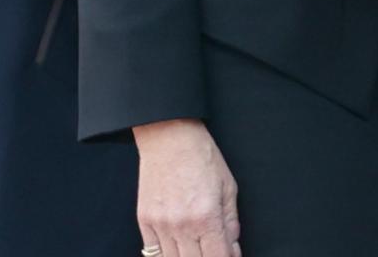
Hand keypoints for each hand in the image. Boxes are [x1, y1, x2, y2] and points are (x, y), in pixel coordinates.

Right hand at [132, 119, 240, 256]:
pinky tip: (176, 247)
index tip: (228, 255)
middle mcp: (183, 225)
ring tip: (194, 248)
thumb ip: (231, 221)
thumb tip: (232, 246)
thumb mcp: (227, 185)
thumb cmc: (200, 154)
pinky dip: (165, 254)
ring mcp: (161, 224)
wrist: (168, 133)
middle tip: (210, 248)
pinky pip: (152, 252)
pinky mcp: (145, 219)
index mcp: (207, 217)